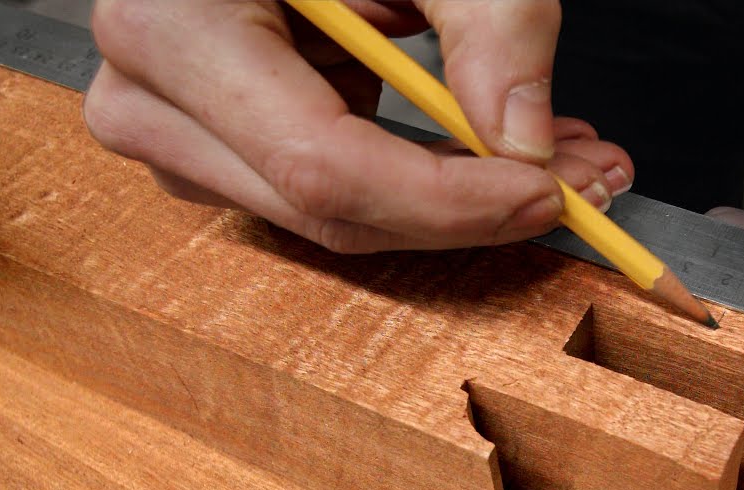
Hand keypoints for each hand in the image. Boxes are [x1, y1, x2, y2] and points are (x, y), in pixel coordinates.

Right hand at [83, 0, 633, 252]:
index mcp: (174, 28)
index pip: (322, 164)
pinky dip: (429, 176)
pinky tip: (493, 143)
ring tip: (563, 149)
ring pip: (340, 217)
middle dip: (473, 210)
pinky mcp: (225, 151)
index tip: (547, 189)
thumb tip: (524, 140)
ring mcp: (184, 139)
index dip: (445, 199)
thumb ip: (486, 18)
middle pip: (333, 211)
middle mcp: (155, 103)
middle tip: (588, 181)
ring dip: (463, 198)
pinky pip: (338, 191)